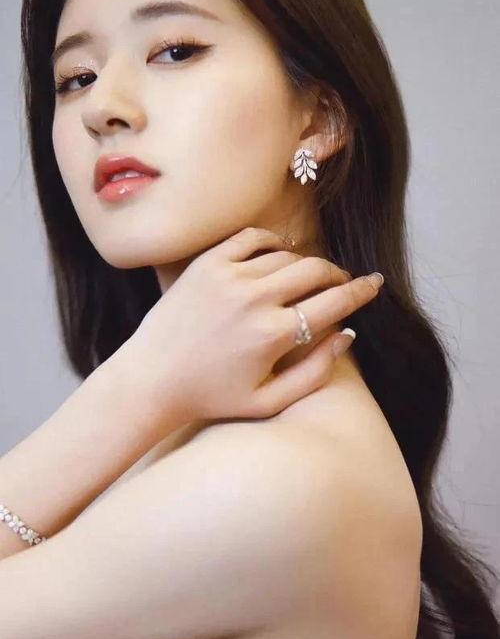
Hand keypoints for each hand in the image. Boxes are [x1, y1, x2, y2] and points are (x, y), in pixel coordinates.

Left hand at [130, 226, 383, 422]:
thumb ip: (315, 372)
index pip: (334, 302)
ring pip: (286, 255)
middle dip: (336, 274)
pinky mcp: (207, 263)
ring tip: (307, 277)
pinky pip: (252, 238)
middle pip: (315, 270)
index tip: (373, 284)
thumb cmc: (212, 396)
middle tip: (341, 283)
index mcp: (274, 335)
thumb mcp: (269, 400)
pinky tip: (278, 254)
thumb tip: (347, 335)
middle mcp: (254, 299)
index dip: (361, 291)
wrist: (152, 379)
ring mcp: (228, 276)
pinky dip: (272, 242)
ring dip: (304, 263)